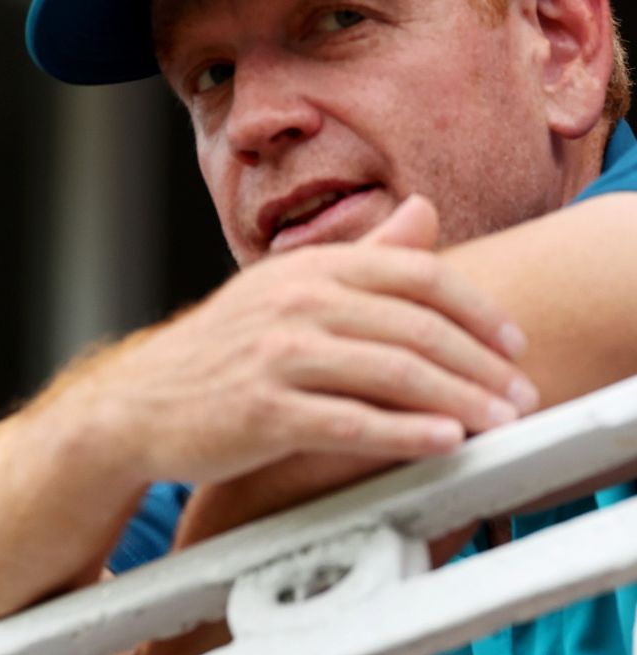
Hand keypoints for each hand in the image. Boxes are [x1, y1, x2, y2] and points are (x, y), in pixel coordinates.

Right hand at [72, 196, 536, 486]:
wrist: (133, 408)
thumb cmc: (216, 356)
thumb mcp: (283, 291)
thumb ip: (360, 255)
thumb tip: (425, 211)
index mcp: (306, 270)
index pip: (415, 273)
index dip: (475, 307)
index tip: (512, 341)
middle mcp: (294, 304)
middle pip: (416, 326)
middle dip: (481, 364)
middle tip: (520, 393)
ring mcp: (276, 357)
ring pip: (394, 373)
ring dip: (460, 401)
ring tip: (500, 423)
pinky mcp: (262, 412)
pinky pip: (351, 422)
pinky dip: (406, 433)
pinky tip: (443, 443)